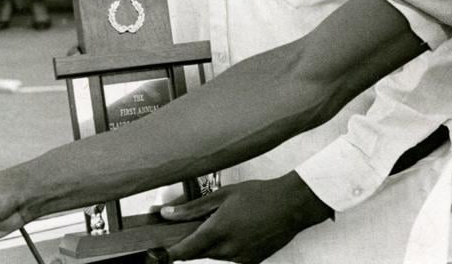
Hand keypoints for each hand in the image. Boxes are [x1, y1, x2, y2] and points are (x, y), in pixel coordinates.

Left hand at [160, 172, 333, 262]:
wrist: (292, 205)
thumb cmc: (259, 195)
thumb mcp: (224, 195)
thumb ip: (193, 208)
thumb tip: (167, 214)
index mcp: (218, 230)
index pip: (185, 251)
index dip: (170, 254)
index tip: (160, 254)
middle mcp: (228, 249)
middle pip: (200, 253)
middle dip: (197, 242)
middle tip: (205, 224)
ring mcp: (241, 258)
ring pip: (217, 256)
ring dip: (215, 245)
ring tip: (230, 223)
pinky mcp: (252, 262)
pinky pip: (233, 258)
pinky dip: (231, 248)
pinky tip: (242, 231)